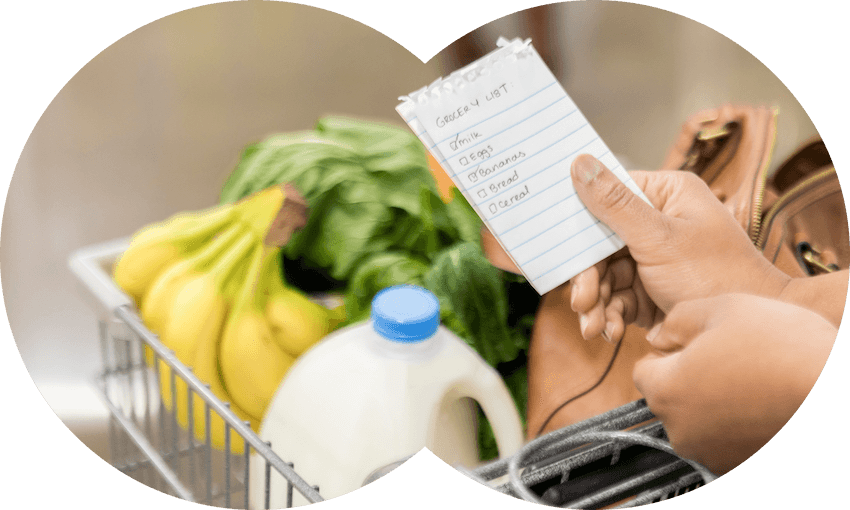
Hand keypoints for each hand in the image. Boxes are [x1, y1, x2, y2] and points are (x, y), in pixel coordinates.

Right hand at [567, 154, 790, 341]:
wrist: (745, 336)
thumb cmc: (716, 275)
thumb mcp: (659, 238)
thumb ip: (614, 204)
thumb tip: (579, 162)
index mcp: (666, 195)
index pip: (608, 195)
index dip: (581, 219)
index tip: (557, 241)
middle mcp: (658, 222)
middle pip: (600, 242)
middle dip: (589, 277)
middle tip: (580, 301)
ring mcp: (653, 259)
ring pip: (604, 275)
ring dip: (595, 302)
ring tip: (592, 327)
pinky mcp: (650, 291)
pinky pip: (616, 298)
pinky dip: (609, 315)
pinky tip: (607, 331)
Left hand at [633, 293, 836, 474]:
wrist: (837, 393)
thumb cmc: (785, 349)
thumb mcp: (721, 309)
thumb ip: (675, 320)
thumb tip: (658, 334)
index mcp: (666, 391)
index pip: (643, 370)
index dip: (668, 352)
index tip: (695, 345)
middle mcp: (682, 432)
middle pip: (670, 397)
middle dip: (690, 377)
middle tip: (730, 357)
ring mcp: (713, 455)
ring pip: (699, 420)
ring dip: (715, 402)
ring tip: (754, 379)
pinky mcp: (741, 468)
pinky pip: (727, 441)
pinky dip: (739, 424)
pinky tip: (765, 403)